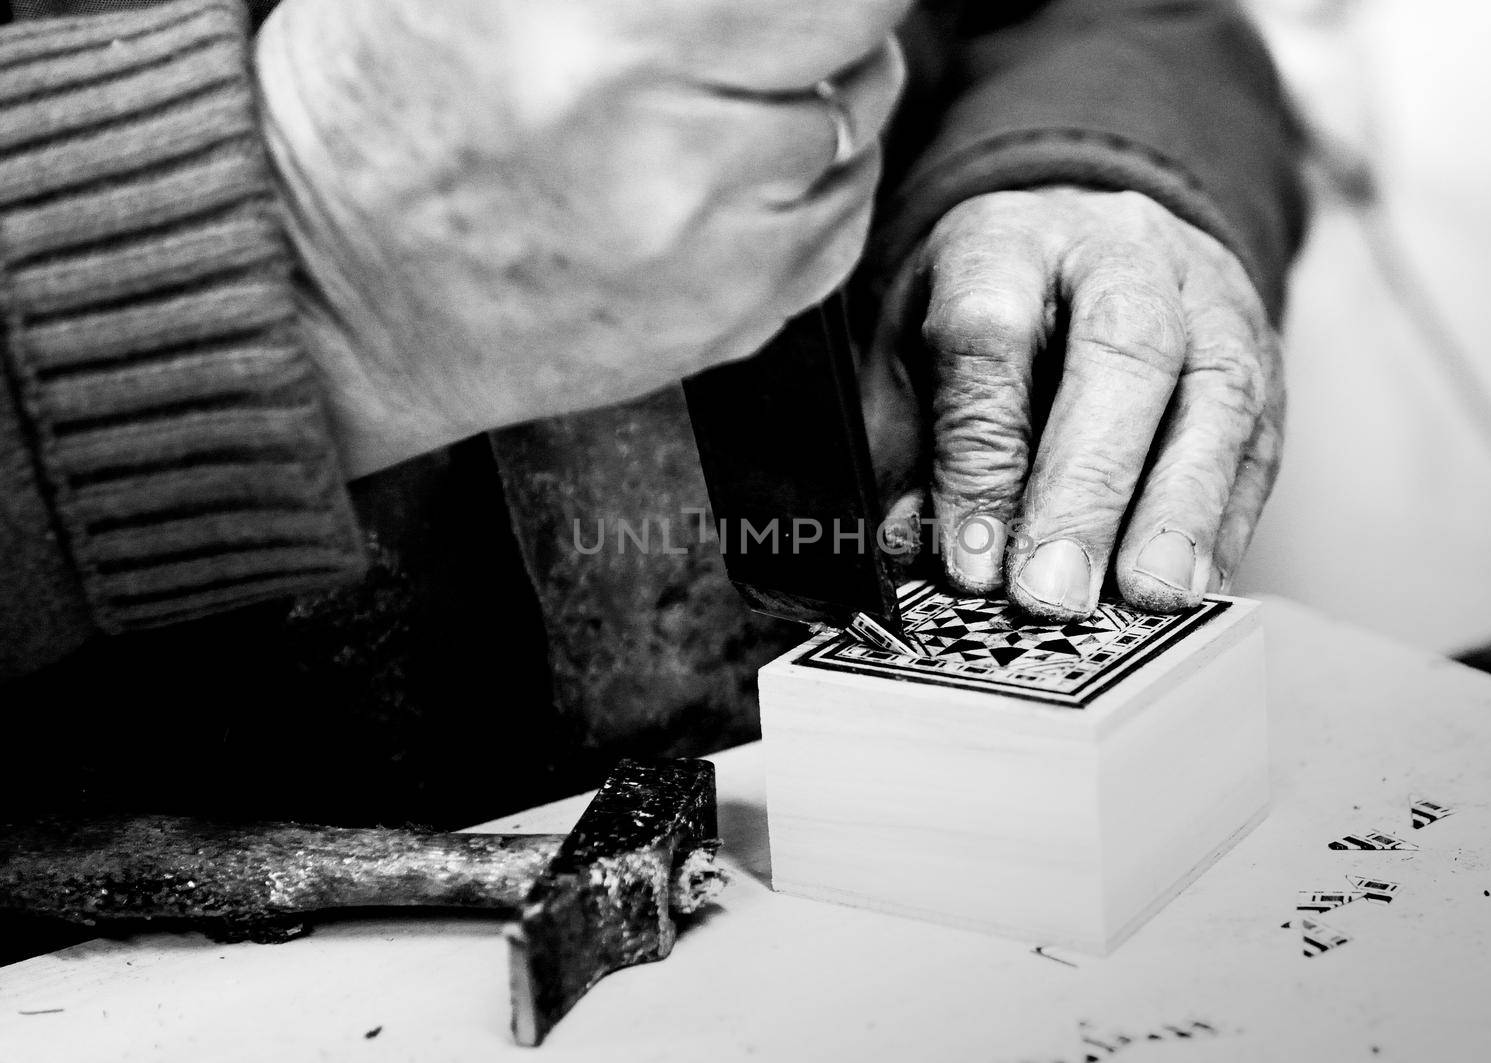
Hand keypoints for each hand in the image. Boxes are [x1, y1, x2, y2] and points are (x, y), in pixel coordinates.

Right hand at [255, 0, 910, 476]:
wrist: (329, 298)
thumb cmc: (374, 117)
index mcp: (598, 31)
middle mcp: (662, 141)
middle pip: (857, 25)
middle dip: (829, 7)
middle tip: (771, 17)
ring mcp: (709, 247)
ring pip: (858, 125)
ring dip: (820, 89)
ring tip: (728, 90)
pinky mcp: (728, 322)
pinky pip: (842, 224)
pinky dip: (813, 182)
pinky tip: (739, 167)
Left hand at [871, 188, 1283, 616]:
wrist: (1080, 243)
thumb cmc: (984, 312)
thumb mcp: (907, 352)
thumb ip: (907, 446)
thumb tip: (915, 545)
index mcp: (1007, 240)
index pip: (992, 335)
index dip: (981, 456)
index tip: (970, 559)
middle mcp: (1120, 252)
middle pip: (1125, 350)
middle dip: (1089, 485)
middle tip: (1055, 589)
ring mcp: (1208, 298)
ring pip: (1215, 391)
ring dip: (1180, 509)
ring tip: (1146, 596)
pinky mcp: (1263, 358)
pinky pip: (1260, 439)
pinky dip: (1226, 521)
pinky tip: (1195, 584)